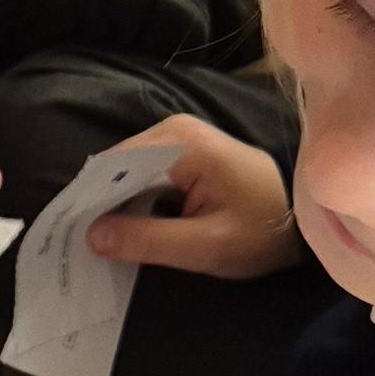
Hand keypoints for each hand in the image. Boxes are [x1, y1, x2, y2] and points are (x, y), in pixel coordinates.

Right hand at [88, 116, 298, 280]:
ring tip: (102, 241)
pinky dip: (133, 200)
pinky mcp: (183, 151)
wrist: (303, 220)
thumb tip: (92, 236)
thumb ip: (149, 240)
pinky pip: (143, 173)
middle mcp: (174, 129)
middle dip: (101, 204)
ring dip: (116, 204)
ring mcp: (179, 136)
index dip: (90, 201)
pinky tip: (127, 227)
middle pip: (117, 167)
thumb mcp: (207, 246)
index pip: (114, 167)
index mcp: (181, 144)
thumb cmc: (261, 232)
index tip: (71, 237)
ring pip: (127, 172)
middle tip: (84, 246)